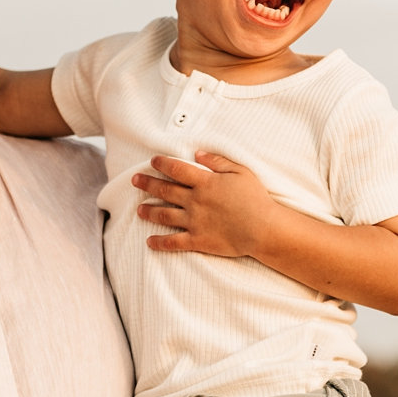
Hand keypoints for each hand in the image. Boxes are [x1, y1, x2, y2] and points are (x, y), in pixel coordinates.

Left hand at [134, 152, 274, 256]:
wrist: (263, 228)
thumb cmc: (256, 198)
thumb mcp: (240, 172)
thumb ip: (218, 162)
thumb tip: (198, 154)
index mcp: (205, 182)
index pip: (177, 170)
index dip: (162, 164)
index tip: (152, 161)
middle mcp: (195, 201)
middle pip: (165, 190)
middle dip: (148, 184)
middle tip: (135, 180)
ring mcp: (194, 221)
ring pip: (164, 215)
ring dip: (149, 211)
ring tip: (139, 210)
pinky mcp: (198, 240)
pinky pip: (174, 242)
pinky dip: (160, 242)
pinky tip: (149, 242)